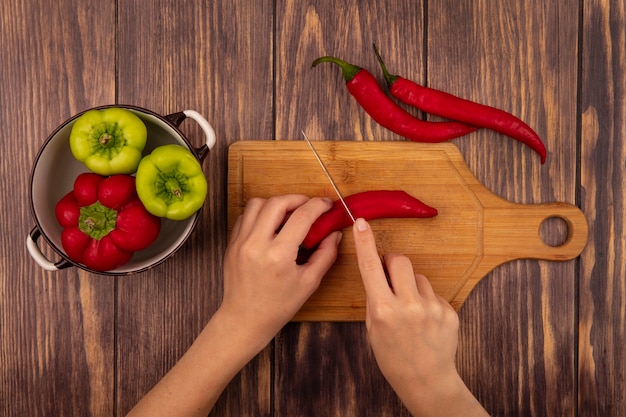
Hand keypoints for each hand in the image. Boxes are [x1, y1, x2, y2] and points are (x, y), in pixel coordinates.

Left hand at [220, 194, 341, 348]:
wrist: (245, 319)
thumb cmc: (278, 306)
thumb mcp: (309, 283)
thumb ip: (326, 255)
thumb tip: (334, 233)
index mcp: (278, 255)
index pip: (301, 217)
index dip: (317, 206)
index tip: (326, 205)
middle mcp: (256, 244)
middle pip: (277, 203)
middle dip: (297, 199)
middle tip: (309, 206)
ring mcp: (240, 242)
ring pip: (257, 204)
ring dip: (276, 203)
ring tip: (288, 214)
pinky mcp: (232, 243)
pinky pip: (245, 216)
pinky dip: (260, 213)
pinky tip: (272, 224)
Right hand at [352, 218, 488, 416]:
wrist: (426, 380)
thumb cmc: (393, 356)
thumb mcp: (372, 328)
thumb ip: (375, 298)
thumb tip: (378, 270)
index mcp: (383, 310)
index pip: (370, 267)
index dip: (365, 242)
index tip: (362, 224)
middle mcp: (408, 305)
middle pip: (400, 260)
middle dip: (392, 262)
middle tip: (390, 276)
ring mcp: (431, 307)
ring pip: (418, 276)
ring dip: (411, 285)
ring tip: (411, 311)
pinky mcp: (448, 311)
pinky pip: (433, 292)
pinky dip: (426, 300)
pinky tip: (425, 321)